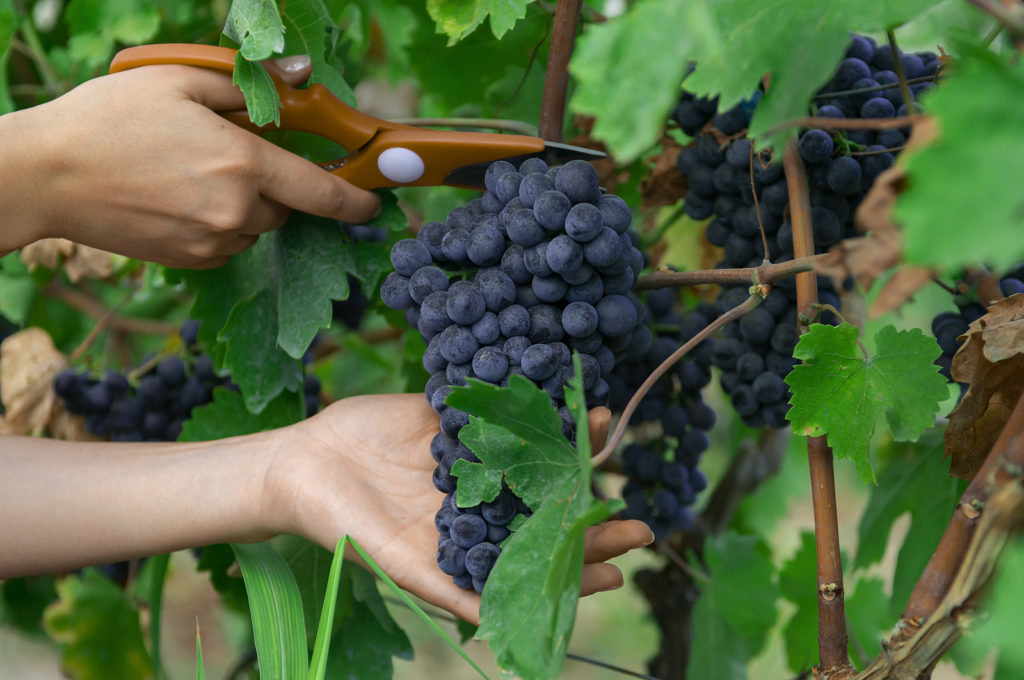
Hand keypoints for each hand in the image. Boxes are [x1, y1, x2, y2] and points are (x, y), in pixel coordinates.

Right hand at [0, 56, 379, 267]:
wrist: (46, 176)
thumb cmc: (110, 119)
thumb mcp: (180, 80)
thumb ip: (251, 84)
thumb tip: (302, 76)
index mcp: (243, 166)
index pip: (323, 193)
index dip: (355, 200)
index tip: (373, 203)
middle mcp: (236, 212)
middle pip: (285, 205)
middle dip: (272, 182)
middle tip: (228, 153)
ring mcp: (213, 242)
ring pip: (256, 225)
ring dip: (244, 204)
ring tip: (192, 173)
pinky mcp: (192, 261)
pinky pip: (228, 242)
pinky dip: (220, 223)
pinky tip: (179, 197)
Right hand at [274, 393, 653, 623]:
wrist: (301, 468)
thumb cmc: (346, 528)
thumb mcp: (400, 566)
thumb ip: (448, 591)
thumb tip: (497, 627)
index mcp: (472, 541)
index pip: (536, 556)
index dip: (578, 565)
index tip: (620, 570)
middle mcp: (478, 500)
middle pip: (547, 506)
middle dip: (591, 513)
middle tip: (641, 520)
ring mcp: (469, 456)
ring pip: (532, 452)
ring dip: (572, 447)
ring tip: (608, 435)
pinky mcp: (452, 416)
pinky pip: (499, 407)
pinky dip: (532, 402)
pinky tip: (563, 394)